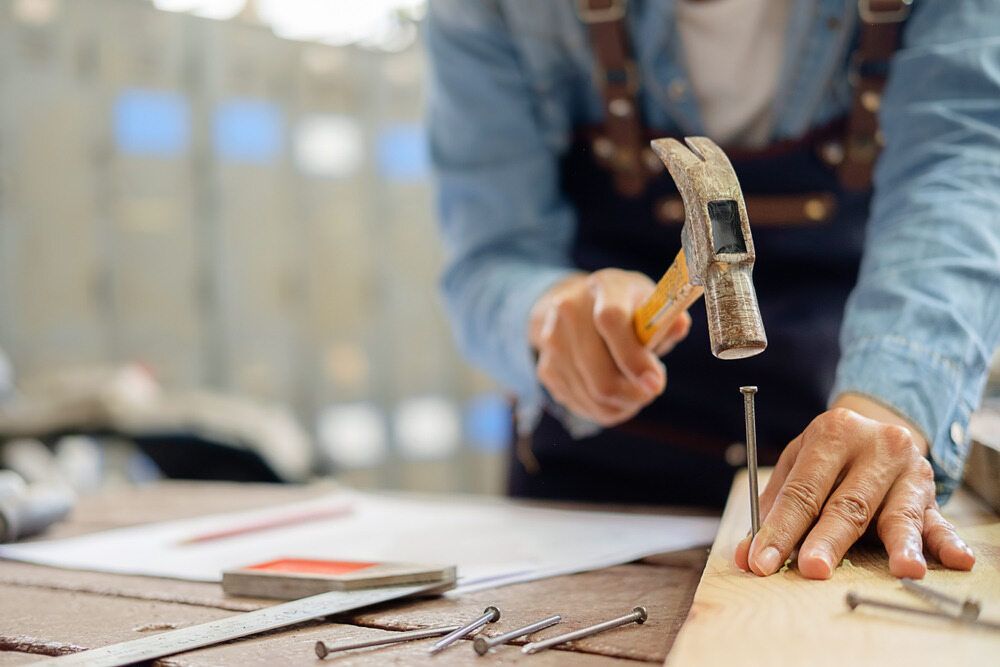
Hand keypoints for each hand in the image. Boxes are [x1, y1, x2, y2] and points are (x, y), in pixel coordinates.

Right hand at [528, 269, 690, 425]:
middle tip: (651, 391)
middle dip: (632, 394)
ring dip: (621, 404)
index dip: (634, 358)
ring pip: (592, 395)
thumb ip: (667, 319)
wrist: (580, 305)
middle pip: (599, 373)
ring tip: (635, 391)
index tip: (655, 383)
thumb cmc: (628, 308)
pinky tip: (615, 394)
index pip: (610, 321)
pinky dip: (604, 409)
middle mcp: (569, 310)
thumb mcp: (650, 303)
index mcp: (604, 287)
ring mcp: (553, 340)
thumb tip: (679, 325)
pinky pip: (579, 404)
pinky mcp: (545, 367)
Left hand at [735, 394, 974, 578]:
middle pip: (847, 503)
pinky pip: (940, 522)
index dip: (780, 528)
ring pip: (897, 514)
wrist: (876, 430)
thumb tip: (746, 556)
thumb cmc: (829, 458)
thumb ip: (772, 511)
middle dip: (827, 540)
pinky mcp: (931, 494)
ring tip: (902, 569)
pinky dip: (947, 543)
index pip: (803, 489)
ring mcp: (909, 471)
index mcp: (833, 433)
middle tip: (811, 569)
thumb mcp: (797, 467)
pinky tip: (956, 560)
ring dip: (900, 545)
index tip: (761, 560)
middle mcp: (876, 446)